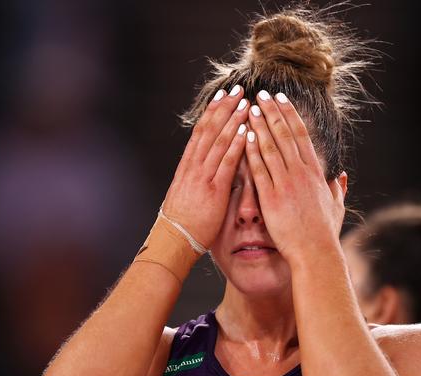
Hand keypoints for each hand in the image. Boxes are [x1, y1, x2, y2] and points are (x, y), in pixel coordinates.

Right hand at [161, 86, 249, 247]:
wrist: (174, 241)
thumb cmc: (184, 223)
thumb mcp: (189, 195)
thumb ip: (199, 179)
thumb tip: (208, 169)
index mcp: (187, 167)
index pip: (201, 132)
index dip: (212, 113)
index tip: (223, 97)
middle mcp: (193, 167)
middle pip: (209, 130)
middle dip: (224, 108)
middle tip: (237, 89)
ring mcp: (202, 177)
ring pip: (217, 141)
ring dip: (232, 121)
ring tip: (245, 103)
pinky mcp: (213, 190)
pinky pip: (225, 163)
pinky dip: (236, 145)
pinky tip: (246, 131)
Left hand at [245, 90, 345, 264]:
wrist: (315, 253)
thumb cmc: (325, 234)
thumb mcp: (336, 208)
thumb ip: (337, 190)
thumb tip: (342, 177)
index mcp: (315, 173)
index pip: (301, 136)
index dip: (289, 115)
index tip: (280, 100)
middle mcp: (301, 174)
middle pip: (284, 135)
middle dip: (272, 112)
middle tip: (261, 94)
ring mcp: (286, 184)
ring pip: (270, 147)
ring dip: (259, 126)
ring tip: (248, 108)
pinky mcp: (271, 198)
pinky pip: (259, 169)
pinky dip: (251, 151)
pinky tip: (244, 136)